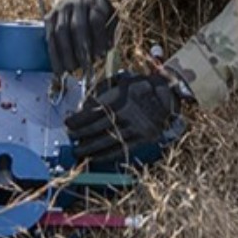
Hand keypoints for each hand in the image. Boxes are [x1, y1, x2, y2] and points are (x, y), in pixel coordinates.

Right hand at [45, 0, 117, 73]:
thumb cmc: (97, 12)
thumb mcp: (109, 15)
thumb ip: (110, 32)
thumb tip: (106, 49)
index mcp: (94, 2)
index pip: (95, 20)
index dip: (98, 38)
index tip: (101, 55)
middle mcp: (76, 3)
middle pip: (76, 27)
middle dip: (80, 50)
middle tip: (86, 68)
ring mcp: (60, 9)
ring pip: (60, 32)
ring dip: (65, 54)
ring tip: (71, 70)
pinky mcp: (49, 17)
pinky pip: (49, 37)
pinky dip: (54, 54)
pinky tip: (58, 67)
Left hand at [65, 71, 179, 162]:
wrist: (170, 94)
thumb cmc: (141, 85)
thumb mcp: (122, 80)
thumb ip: (104, 91)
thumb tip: (85, 107)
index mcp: (122, 97)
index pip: (95, 111)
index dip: (79, 119)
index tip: (68, 124)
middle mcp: (129, 114)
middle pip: (100, 128)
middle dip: (83, 135)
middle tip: (71, 140)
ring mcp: (137, 128)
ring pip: (110, 141)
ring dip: (92, 149)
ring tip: (79, 152)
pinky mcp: (144, 138)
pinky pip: (123, 149)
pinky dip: (107, 155)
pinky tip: (96, 158)